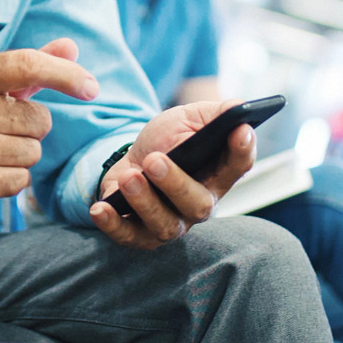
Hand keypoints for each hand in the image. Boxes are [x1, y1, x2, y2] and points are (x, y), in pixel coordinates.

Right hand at [0, 37, 99, 221]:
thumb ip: (30, 67)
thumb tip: (72, 47)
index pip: (27, 65)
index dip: (65, 74)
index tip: (91, 88)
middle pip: (40, 120)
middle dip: (30, 131)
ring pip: (33, 153)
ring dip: (20, 158)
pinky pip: (20, 181)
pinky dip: (9, 181)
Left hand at [88, 100, 255, 248]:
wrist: (131, 158)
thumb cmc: (167, 141)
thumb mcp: (189, 119)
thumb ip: (215, 114)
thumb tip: (238, 106)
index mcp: (217, 174)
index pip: (238, 165)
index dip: (242, 150)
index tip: (239, 130)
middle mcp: (199, 204)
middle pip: (198, 204)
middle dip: (176, 183)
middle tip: (154, 160)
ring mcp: (171, 223)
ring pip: (165, 225)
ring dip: (144, 201)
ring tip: (128, 178)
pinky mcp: (140, 234)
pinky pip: (129, 236)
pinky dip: (113, 225)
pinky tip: (100, 208)